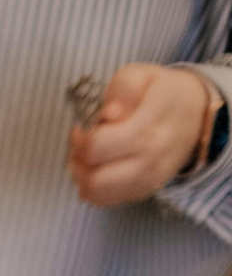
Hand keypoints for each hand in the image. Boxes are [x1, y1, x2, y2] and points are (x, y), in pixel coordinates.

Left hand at [71, 63, 216, 205]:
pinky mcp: (144, 190)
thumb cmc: (163, 92)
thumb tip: (109, 114)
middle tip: (83, 144)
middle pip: (94, 178)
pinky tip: (98, 169)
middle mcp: (150, 159)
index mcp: (148, 128)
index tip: (83, 128)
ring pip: (97, 193)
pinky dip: (93, 188)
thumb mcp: (144, 75)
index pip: (97, 147)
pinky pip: (106, 200)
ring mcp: (148, 179)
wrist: (197, 115)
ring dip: (82, 176)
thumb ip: (123, 89)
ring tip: (88, 157)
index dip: (81, 138)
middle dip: (78, 160)